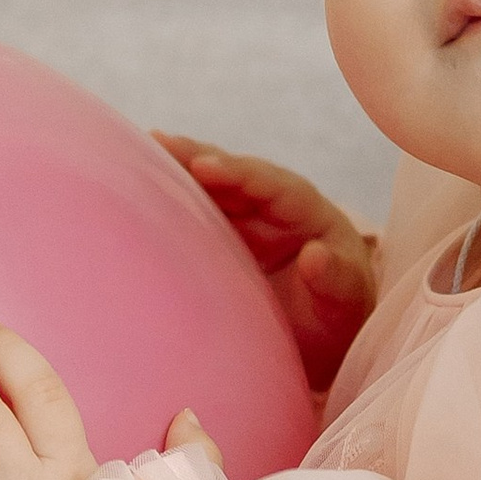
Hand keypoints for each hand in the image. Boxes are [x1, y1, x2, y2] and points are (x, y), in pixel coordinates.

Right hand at [155, 135, 379, 392]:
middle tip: (154, 141)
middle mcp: (269, 206)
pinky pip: (191, 216)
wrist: (322, 338)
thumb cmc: (342, 316)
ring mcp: (241, 221)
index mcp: (306, 210)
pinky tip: (133, 195)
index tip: (205, 166)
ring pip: (205, 190)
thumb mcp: (349, 303)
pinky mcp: (219, 240)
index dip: (237, 172)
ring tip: (130, 153)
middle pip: (230, 174)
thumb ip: (337, 279)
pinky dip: (166, 204)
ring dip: (173, 172)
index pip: (270, 184)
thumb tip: (315, 255)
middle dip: (194, 156)